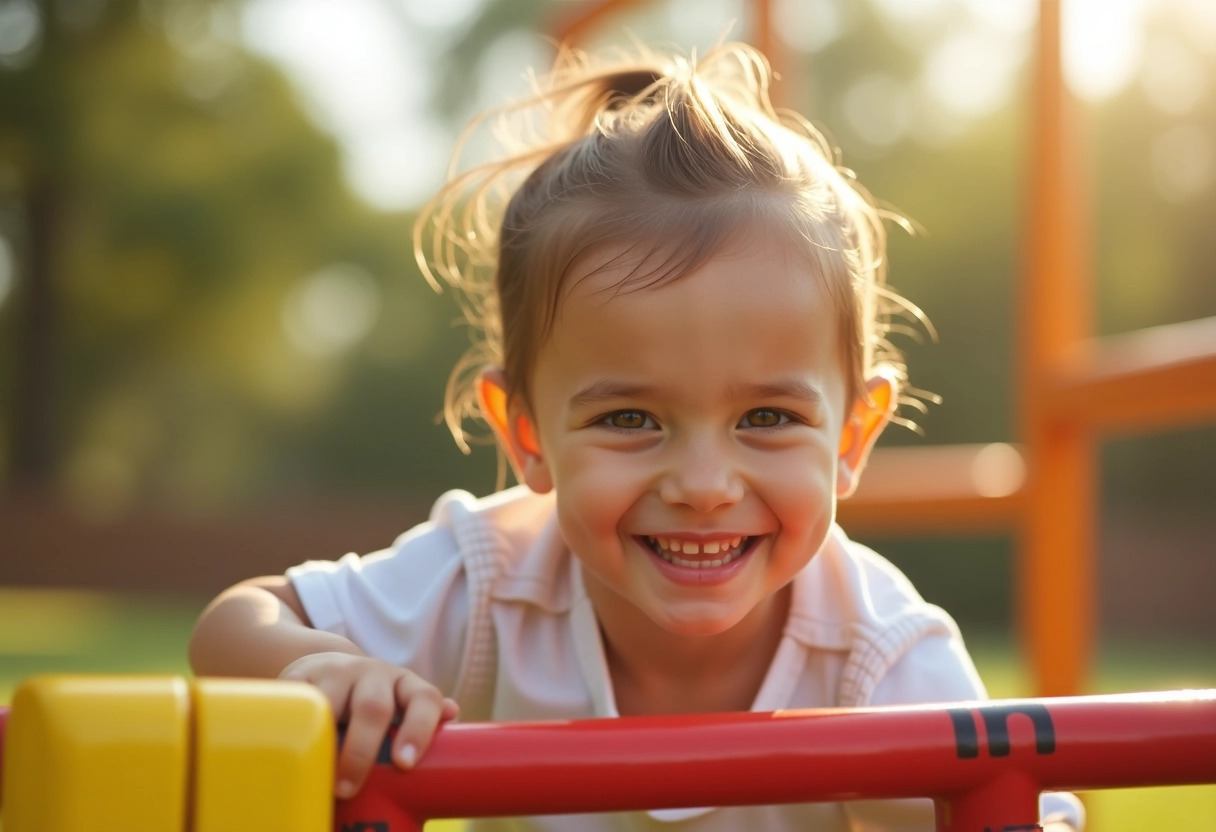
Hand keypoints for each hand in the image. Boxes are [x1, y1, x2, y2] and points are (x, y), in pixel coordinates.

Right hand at [280, 652, 459, 797]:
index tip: (406, 764)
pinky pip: (298, 704)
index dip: (419, 730)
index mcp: (406, 686)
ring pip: (332, 704)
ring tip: (316, 775)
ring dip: (324, 742)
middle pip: (374, 709)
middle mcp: (375, 674)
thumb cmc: (367, 705)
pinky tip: (291, 749)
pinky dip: (296, 729)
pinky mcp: (302, 677)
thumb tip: (453, 712)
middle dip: (362, 751)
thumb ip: (417, 720)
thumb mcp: (396, 709)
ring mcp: (337, 673)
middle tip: (348, 788)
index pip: (424, 699)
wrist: (326, 668)